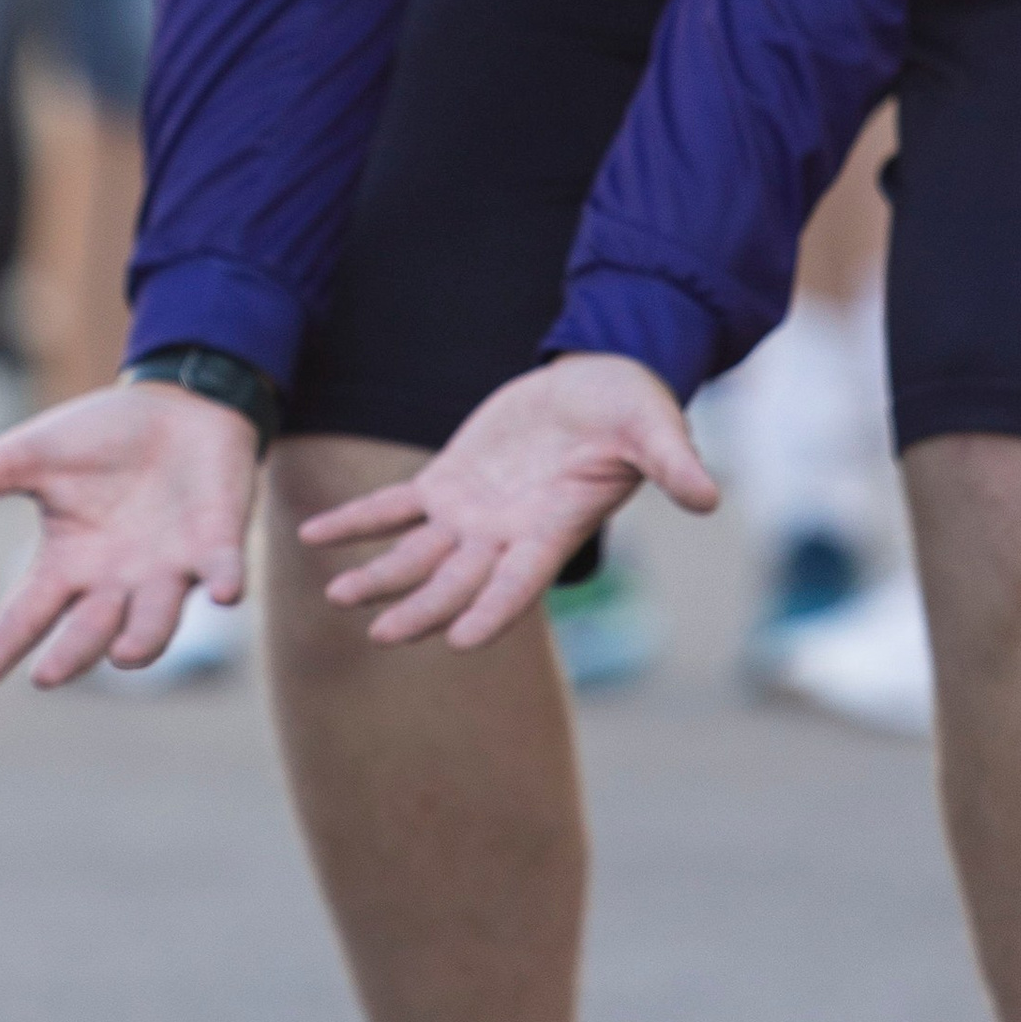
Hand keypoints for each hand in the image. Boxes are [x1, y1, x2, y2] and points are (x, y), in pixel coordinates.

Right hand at [0, 379, 255, 687]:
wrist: (178, 405)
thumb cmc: (102, 436)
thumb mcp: (30, 455)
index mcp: (69, 562)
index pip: (26, 613)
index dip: (0, 647)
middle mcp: (117, 580)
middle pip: (90, 629)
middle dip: (73, 653)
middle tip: (49, 675)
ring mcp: (169, 568)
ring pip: (157, 619)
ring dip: (145, 638)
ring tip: (125, 655)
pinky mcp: (217, 544)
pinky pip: (223, 572)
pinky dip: (225, 582)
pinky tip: (225, 593)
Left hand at [300, 352, 717, 651]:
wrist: (596, 378)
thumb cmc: (631, 406)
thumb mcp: (655, 426)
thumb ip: (673, 462)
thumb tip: (709, 496)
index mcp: (554, 528)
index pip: (520, 583)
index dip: (492, 611)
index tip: (460, 642)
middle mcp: (507, 532)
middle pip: (457, 583)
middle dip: (421, 610)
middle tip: (381, 636)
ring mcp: (473, 511)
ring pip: (416, 555)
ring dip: (377, 575)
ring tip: (335, 596)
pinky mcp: (448, 480)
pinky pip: (392, 506)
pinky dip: (355, 520)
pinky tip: (312, 535)